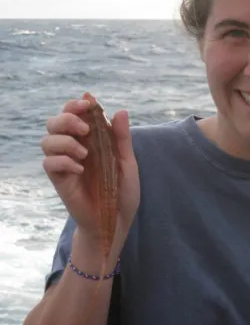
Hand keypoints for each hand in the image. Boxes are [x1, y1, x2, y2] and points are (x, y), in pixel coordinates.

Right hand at [41, 98, 139, 252]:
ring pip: (46, 141)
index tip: (87, 104)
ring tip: (85, 154)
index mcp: (90, 140)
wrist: (117, 220)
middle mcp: (74, 148)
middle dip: (67, 119)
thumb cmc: (122, 191)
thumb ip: (122, 138)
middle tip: (85, 129)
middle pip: (54, 122)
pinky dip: (63, 161)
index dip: (75, 105)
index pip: (73, 114)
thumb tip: (121, 111)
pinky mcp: (60, 180)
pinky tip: (80, 169)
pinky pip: (48, 163)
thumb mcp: (127, 162)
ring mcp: (65, 164)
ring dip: (65, 141)